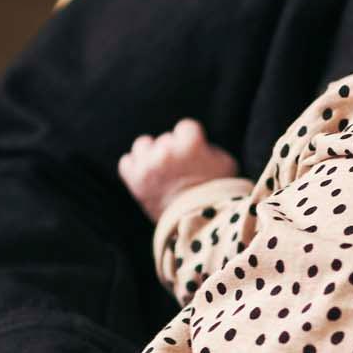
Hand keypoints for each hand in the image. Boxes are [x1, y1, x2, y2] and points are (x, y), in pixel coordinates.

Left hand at [118, 118, 242, 220]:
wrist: (198, 225)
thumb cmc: (217, 195)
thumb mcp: (226, 164)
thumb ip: (211, 148)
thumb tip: (199, 144)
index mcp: (190, 143)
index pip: (186, 127)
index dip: (192, 141)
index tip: (195, 155)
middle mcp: (166, 150)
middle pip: (165, 139)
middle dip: (173, 152)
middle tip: (181, 171)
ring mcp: (148, 165)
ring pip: (143, 145)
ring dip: (151, 156)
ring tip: (161, 173)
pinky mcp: (134, 179)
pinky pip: (126, 162)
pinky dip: (134, 169)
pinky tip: (147, 178)